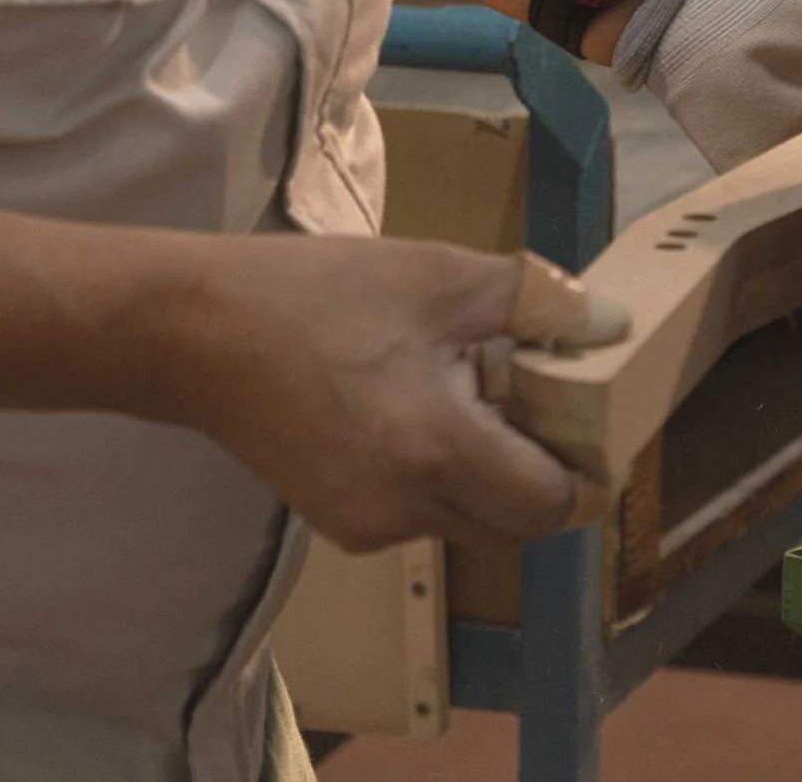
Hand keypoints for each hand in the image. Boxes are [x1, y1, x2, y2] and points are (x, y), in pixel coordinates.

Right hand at [171, 237, 606, 552]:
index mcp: (437, 452)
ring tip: (467, 390)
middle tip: (536, 399)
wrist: (194, 331)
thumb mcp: (438, 276)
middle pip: (516, 523)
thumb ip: (534, 300)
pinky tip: (416, 408)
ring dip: (488, 471)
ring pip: (468, 520)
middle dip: (540, 471)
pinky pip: (419, 515)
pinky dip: (439, 476)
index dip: (584, 466)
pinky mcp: (335, 523)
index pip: (553, 503)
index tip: (587, 416)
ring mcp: (365, 526)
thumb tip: (607, 322)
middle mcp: (405, 510)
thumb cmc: (317, 295)